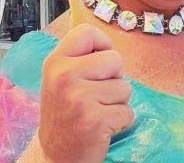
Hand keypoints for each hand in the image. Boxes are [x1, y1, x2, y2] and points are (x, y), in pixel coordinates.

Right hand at [38, 23, 133, 161]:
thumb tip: (108, 45)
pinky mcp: (95, 119)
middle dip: (114, 78)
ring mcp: (79, 98)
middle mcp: (64, 76)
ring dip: (117, 102)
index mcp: (55, 62)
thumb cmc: (64, 114)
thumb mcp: (60, 80)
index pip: (87, 32)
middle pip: (115, 59)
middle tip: (97, 95)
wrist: (57, 156)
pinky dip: (120, 121)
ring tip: (97, 111)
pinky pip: (127, 111)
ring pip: (125, 87)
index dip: (102, 45)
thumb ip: (79, 59)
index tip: (100, 63)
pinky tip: (102, 126)